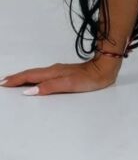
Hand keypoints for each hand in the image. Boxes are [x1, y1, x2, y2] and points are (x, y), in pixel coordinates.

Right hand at [0, 58, 120, 95]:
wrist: (106, 68)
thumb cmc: (90, 78)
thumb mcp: (69, 84)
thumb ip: (49, 87)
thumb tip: (29, 91)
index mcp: (53, 73)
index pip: (30, 76)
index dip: (16, 80)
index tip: (3, 83)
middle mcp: (55, 70)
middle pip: (32, 74)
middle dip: (17, 78)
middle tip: (4, 82)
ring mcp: (60, 71)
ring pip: (38, 74)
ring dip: (25, 77)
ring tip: (16, 81)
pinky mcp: (66, 73)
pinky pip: (45, 75)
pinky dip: (36, 78)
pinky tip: (37, 81)